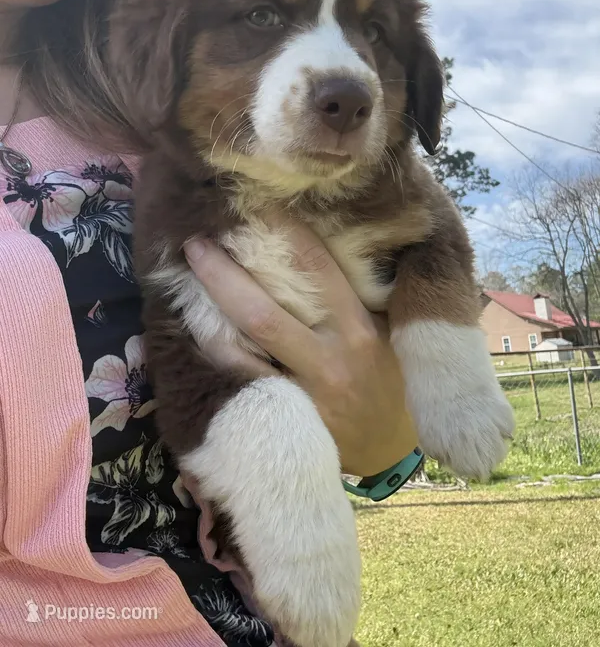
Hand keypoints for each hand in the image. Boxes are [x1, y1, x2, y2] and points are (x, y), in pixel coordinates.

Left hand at [184, 218, 418, 477]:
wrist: (387, 451)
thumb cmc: (384, 380)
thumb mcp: (383, 333)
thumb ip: (354, 296)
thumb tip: (316, 241)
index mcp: (358, 331)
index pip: (317, 270)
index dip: (283, 233)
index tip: (256, 205)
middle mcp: (329, 361)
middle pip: (263, 312)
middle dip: (223, 273)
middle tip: (195, 243)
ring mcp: (302, 396)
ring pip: (241, 349)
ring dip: (207, 312)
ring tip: (185, 280)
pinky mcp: (282, 422)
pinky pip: (238, 382)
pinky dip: (214, 352)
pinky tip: (195, 327)